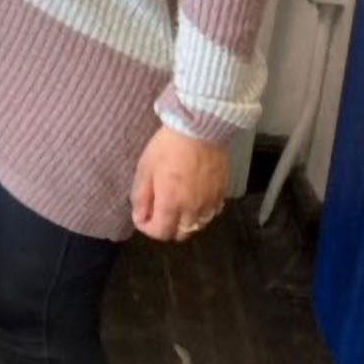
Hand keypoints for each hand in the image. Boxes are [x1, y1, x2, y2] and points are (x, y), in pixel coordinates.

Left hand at [131, 125, 228, 241]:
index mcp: (172, 204)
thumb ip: (141, 196)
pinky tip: (194, 199)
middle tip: (158, 211)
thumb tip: (140, 216)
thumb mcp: (146, 169)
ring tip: (176, 205)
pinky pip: (211, 213)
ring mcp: (211, 203)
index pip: (161, 233)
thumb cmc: (168, 147)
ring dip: (184, 222)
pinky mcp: (222, 193)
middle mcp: (193, 209)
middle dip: (166, 228)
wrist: (201, 129)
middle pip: (181, 234)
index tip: (142, 216)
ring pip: (198, 226)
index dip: (148, 228)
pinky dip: (200, 213)